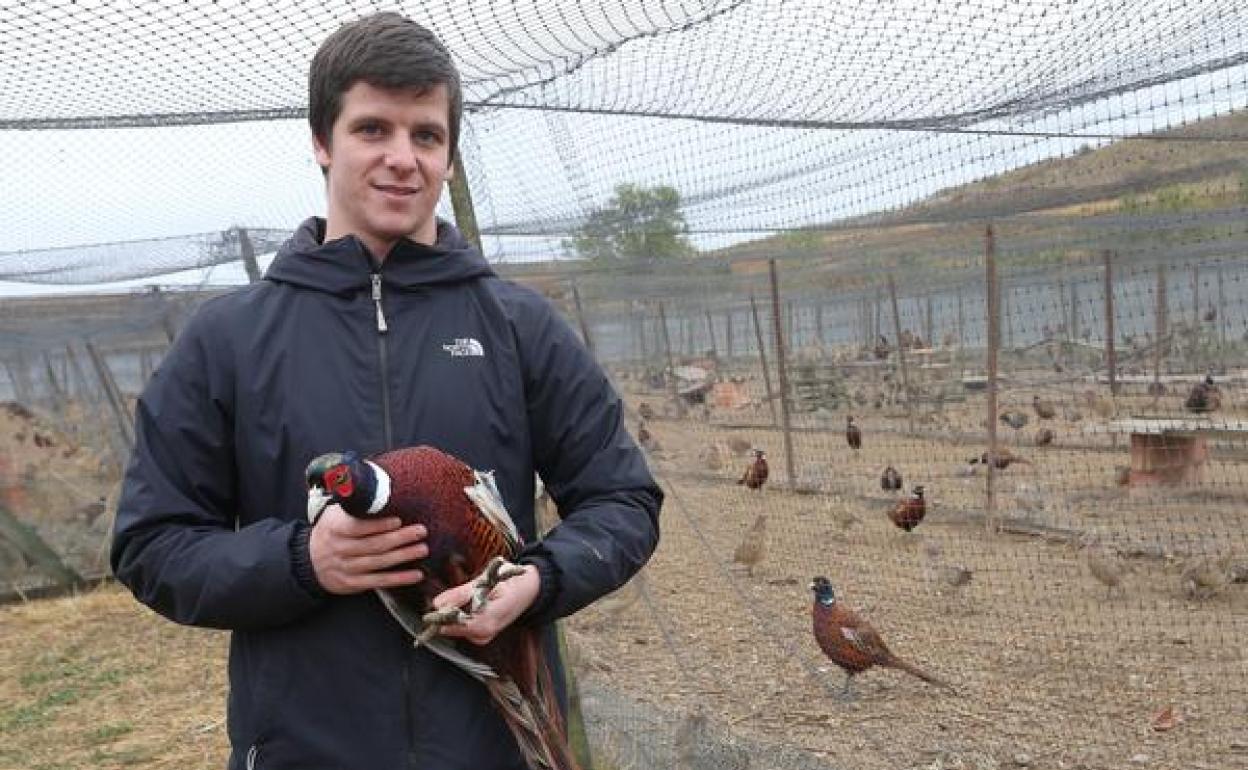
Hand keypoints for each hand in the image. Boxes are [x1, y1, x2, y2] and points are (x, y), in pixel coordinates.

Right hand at [309, 504, 427, 594]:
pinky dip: (398, 579)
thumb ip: (354, 503)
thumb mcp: (335, 513)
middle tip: (421, 531)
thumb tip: (377, 483)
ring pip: (377, 563)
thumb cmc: (332, 530)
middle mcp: (339, 549)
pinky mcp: (352, 583)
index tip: (398, 519)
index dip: (378, 525)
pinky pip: (378, 582)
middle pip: (372, 545)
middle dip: (399, 538)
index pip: (356, 527)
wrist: (309, 560)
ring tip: (422, 549)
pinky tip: (416, 574)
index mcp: (334, 528)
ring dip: (402, 557)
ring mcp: (345, 568)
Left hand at [431, 563, 539, 645]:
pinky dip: (458, 619)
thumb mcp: (486, 580)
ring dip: (450, 617)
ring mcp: (485, 636)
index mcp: (492, 617)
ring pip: (457, 630)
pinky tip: (464, 607)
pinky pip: (462, 629)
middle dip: (443, 617)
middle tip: (439, 602)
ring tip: (458, 600)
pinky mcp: (482, 636)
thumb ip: (461, 593)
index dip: (443, 620)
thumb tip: (437, 604)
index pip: (461, 625)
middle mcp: (488, 631)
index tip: (429, 614)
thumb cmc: (509, 581)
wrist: (528, 590)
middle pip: (456, 629)